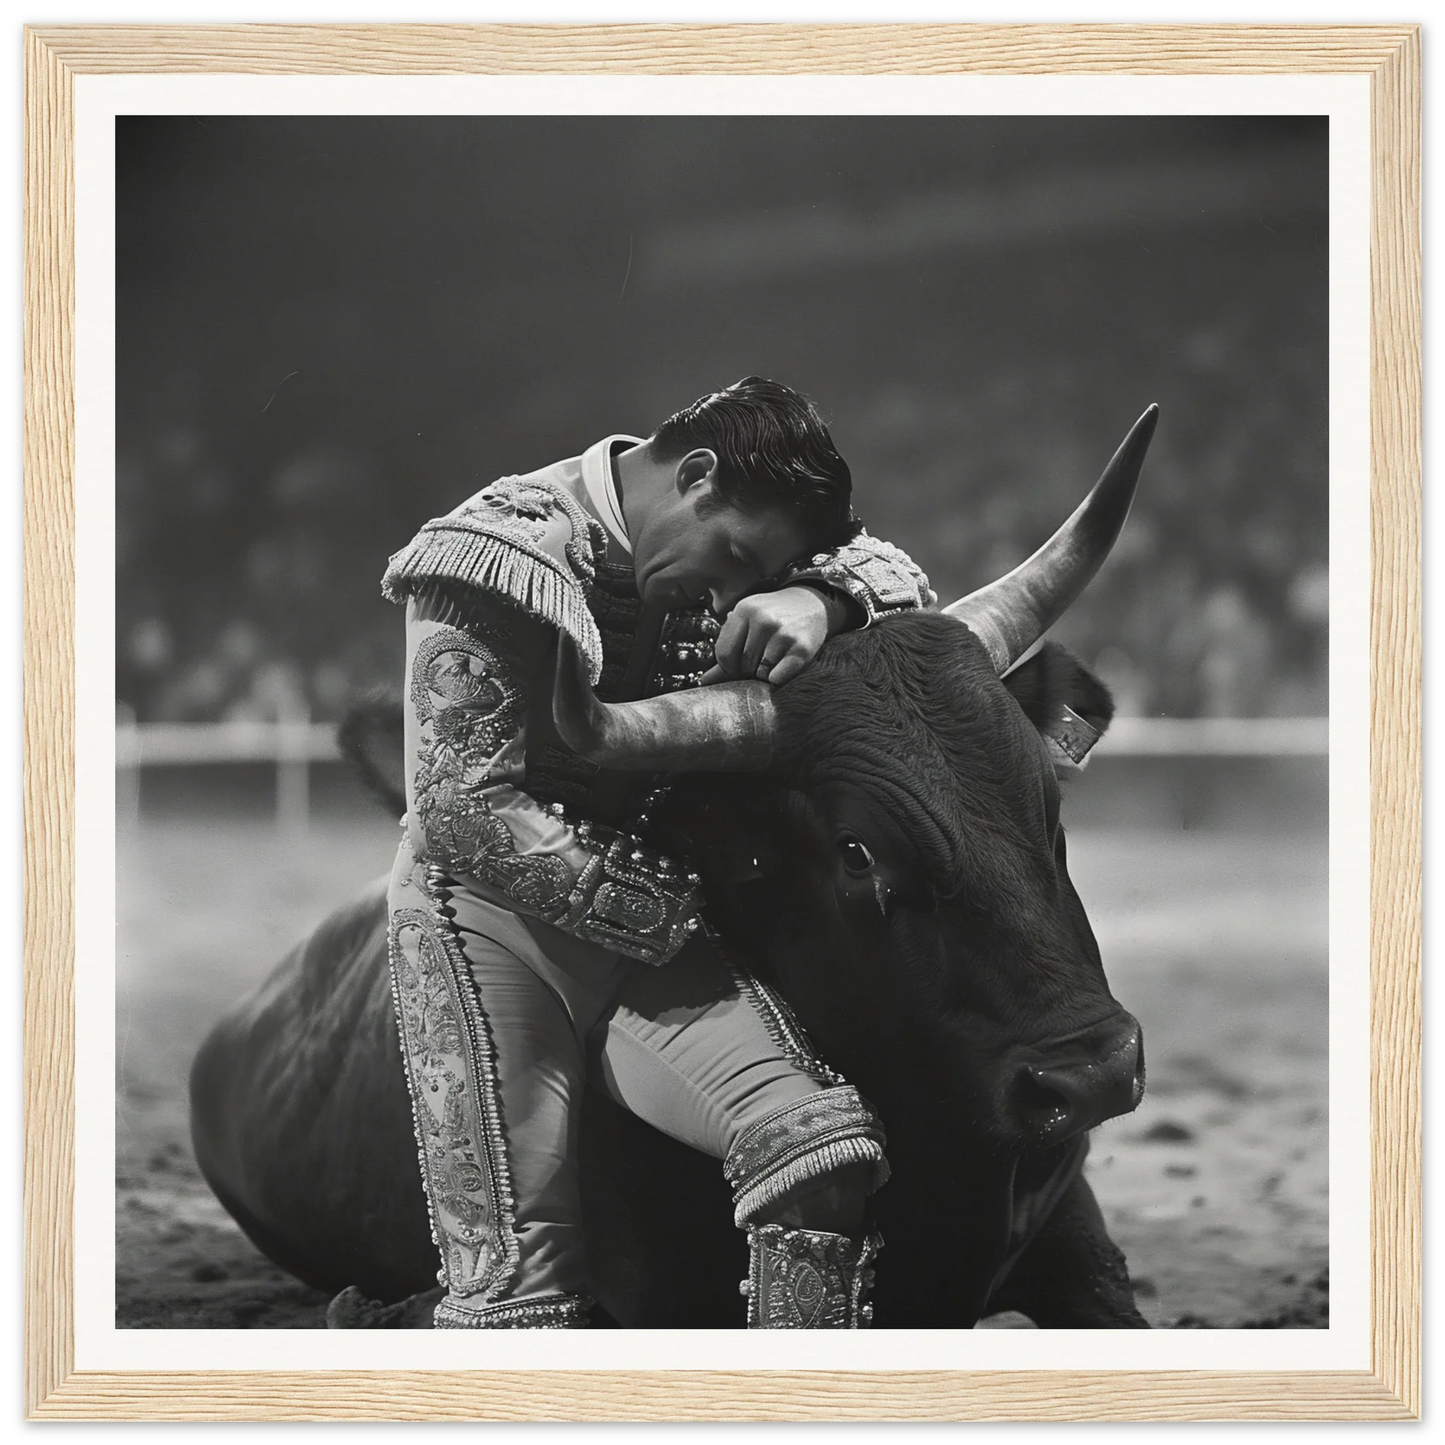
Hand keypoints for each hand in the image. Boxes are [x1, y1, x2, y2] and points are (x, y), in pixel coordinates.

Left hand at [699, 585, 840, 686]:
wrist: (812, 604)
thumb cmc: (773, 618)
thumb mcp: (748, 624)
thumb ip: (727, 650)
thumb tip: (703, 682)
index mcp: (744, 610)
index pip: (723, 653)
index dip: (729, 666)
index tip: (740, 665)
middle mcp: (763, 619)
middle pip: (742, 664)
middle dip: (749, 670)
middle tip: (761, 660)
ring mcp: (784, 633)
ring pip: (761, 673)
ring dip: (765, 674)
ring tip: (775, 657)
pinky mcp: (802, 648)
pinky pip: (778, 678)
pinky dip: (779, 677)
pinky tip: (786, 663)